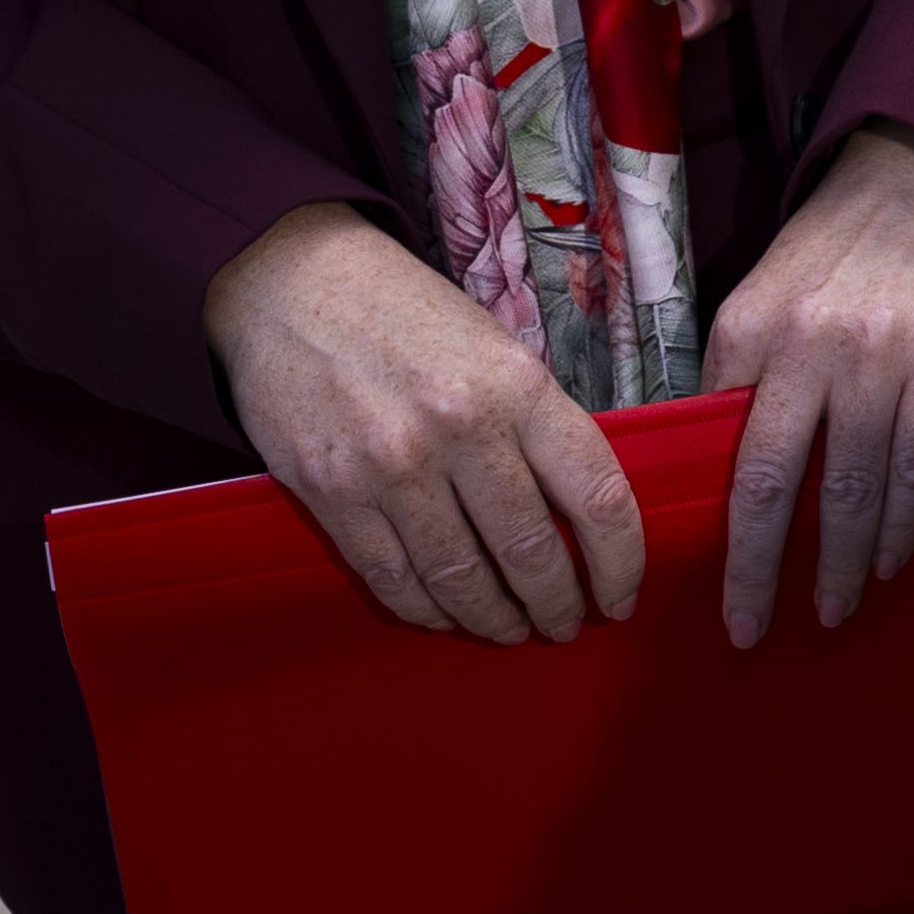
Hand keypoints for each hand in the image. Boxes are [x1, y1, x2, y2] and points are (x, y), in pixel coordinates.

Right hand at [204, 204, 644, 644]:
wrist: (292, 284)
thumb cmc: (407, 315)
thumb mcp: (495, 348)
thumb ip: (535, 423)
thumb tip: (577, 509)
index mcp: (518, 387)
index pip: (598, 496)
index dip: (621, 562)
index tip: (621, 596)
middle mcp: (460, 429)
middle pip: (530, 552)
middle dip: (556, 605)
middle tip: (565, 626)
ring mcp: (392, 468)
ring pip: (460, 579)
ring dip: (493, 619)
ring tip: (511, 630)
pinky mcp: (332, 494)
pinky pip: (392, 578)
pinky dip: (425, 609)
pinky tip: (444, 616)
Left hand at [702, 124, 913, 644]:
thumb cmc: (832, 253)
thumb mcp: (761, 296)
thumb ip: (739, 374)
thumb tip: (713, 466)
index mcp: (749, 330)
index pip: (724, 450)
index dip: (718, 529)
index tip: (713, 586)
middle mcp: (807, 345)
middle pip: (775, 482)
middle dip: (762, 570)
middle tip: (753, 630)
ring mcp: (878, 354)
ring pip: (853, 484)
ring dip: (842, 561)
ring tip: (833, 608)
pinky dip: (902, 522)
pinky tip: (888, 560)